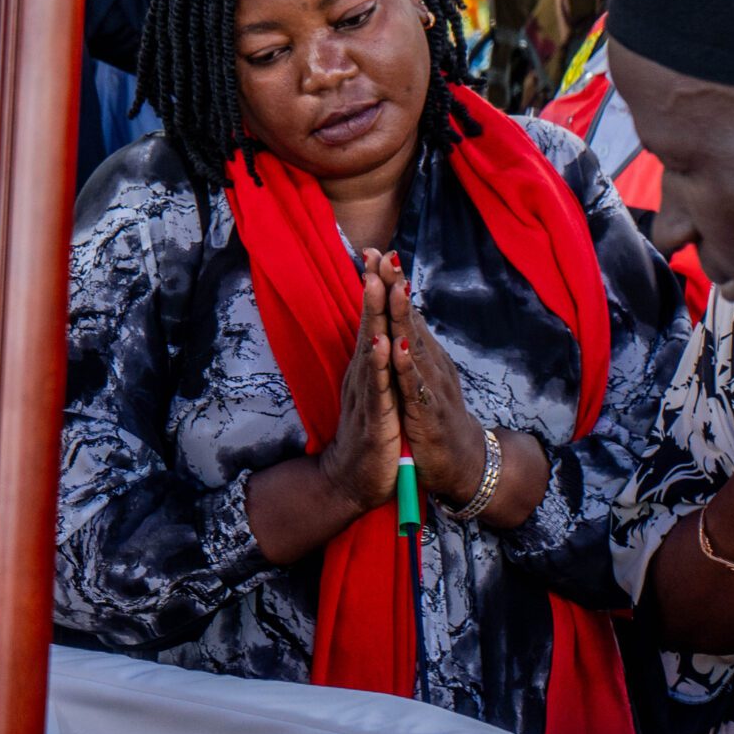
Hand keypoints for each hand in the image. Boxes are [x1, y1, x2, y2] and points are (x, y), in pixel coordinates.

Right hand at [314, 252, 401, 515]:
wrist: (352, 482)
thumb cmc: (368, 435)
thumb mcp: (375, 392)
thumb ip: (375, 362)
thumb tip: (377, 329)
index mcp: (366, 369)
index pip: (371, 320)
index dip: (374, 287)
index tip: (378, 251)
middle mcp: (362, 377)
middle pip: (367, 325)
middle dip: (373, 289)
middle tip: (375, 253)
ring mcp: (366, 397)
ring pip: (370, 350)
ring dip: (374, 317)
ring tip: (376, 285)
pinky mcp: (374, 421)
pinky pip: (378, 389)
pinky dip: (378, 365)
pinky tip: (381, 343)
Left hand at [378, 254, 488, 504]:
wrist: (461, 464)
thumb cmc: (435, 418)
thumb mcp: (421, 376)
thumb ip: (412, 346)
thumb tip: (402, 314)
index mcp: (422, 355)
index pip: (404, 312)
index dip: (390, 282)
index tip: (373, 251)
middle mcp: (429, 364)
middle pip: (410, 320)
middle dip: (396, 286)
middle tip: (384, 254)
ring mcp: (430, 388)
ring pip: (414, 346)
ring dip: (404, 318)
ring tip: (394, 288)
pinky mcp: (427, 415)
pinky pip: (415, 388)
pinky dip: (407, 367)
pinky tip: (398, 347)